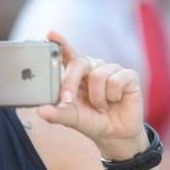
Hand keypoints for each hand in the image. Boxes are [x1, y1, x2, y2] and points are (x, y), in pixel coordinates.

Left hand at [35, 32, 147, 159]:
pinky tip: (115, 101)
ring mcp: (112, 69)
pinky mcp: (129, 75)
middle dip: (71, 83)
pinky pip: (116, 81)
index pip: (67, 54)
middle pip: (79, 63)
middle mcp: (94, 67)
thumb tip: (40, 110)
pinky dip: (112, 96)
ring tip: (101, 107)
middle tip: (68, 101)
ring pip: (98, 75)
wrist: (115, 135)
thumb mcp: (71, 118)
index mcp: (77, 73)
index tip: (50, 34)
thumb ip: (56, 113)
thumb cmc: (91, 121)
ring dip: (97, 98)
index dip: (60, 42)